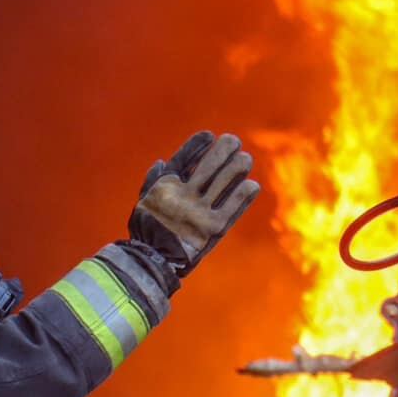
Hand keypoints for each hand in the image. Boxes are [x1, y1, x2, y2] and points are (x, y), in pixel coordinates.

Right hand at [129, 131, 260, 273]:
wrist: (152, 262)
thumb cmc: (147, 231)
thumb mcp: (144, 203)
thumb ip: (153, 181)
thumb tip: (161, 161)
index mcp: (166, 188)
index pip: (184, 160)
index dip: (197, 146)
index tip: (209, 135)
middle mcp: (183, 196)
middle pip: (208, 167)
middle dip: (222, 151)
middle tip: (233, 141)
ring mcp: (199, 211)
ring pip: (222, 183)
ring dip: (236, 168)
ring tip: (245, 158)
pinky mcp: (213, 228)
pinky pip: (232, 206)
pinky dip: (243, 194)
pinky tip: (252, 185)